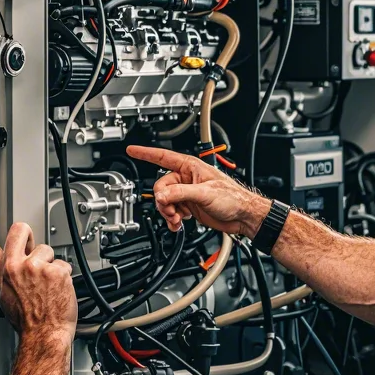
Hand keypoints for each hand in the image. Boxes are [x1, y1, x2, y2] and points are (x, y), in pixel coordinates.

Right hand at [0, 222, 76, 341]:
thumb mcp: (3, 289)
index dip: (24, 233)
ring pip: (54, 257)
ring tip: (48, 287)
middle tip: (39, 278)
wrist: (43, 334)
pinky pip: (66, 267)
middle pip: (40, 246)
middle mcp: (26, 266)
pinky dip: (64, 278)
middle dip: (41, 258)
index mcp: (10, 267)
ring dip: (53, 269)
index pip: (17, 232)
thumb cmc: (24, 317)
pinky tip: (57, 290)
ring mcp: (44, 269)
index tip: (26, 234)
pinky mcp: (60, 273)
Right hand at [126, 145, 271, 237]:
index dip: (145, 153)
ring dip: (168, 212)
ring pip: (165, 201)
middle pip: (161, 186)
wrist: (242, 216)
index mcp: (191, 167)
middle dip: (164, 201)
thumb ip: (180, 193)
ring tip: (177, 219)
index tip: (131, 150)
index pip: (163, 157)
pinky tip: (178, 224)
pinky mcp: (189, 206)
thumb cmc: (233, 198)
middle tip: (172, 210)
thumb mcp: (204, 193)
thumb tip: (162, 195)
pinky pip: (171, 211)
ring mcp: (187, 193)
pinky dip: (172, 219)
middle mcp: (187, 178)